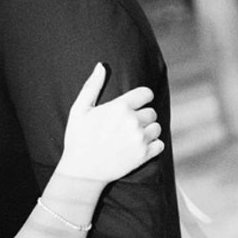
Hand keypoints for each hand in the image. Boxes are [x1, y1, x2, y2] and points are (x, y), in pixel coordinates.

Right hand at [56, 63, 163, 182]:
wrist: (81, 171)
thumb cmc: (78, 139)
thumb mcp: (79, 110)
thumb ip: (92, 86)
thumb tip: (101, 65)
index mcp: (119, 107)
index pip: (146, 93)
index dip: (140, 98)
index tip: (134, 105)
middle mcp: (133, 121)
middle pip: (151, 112)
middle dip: (141, 117)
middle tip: (126, 126)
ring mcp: (140, 139)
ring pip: (157, 128)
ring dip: (148, 131)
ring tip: (131, 137)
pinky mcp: (144, 155)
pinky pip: (159, 144)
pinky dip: (152, 146)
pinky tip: (138, 147)